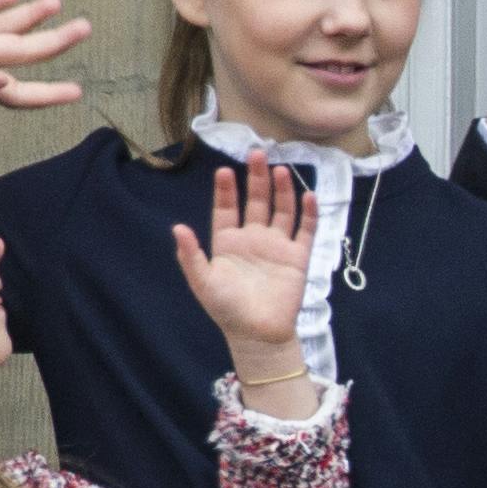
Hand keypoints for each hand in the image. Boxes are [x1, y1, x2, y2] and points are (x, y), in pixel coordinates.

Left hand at [170, 157, 321, 406]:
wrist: (257, 334)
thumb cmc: (226, 309)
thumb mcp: (202, 282)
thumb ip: (191, 255)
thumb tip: (177, 228)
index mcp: (228, 243)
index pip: (227, 209)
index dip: (226, 190)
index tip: (224, 171)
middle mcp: (253, 239)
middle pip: (256, 202)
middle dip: (256, 179)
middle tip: (258, 153)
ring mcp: (277, 246)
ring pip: (281, 210)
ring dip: (281, 191)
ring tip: (280, 170)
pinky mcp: (298, 257)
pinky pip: (305, 230)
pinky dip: (308, 213)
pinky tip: (308, 196)